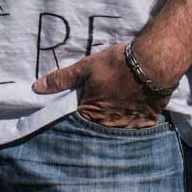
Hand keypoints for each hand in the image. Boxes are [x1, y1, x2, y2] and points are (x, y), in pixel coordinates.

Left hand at [32, 43, 166, 127]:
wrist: (153, 63)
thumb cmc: (117, 64)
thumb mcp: (86, 67)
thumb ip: (61, 79)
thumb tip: (37, 88)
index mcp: (91, 114)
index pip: (77, 123)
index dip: (76, 114)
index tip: (78, 107)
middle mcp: (109, 126)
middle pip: (97, 128)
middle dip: (96, 119)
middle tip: (100, 103)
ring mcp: (129, 126)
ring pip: (116, 128)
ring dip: (114, 120)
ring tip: (116, 105)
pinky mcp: (146, 122)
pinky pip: (136, 126)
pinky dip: (133, 119)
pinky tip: (133, 108)